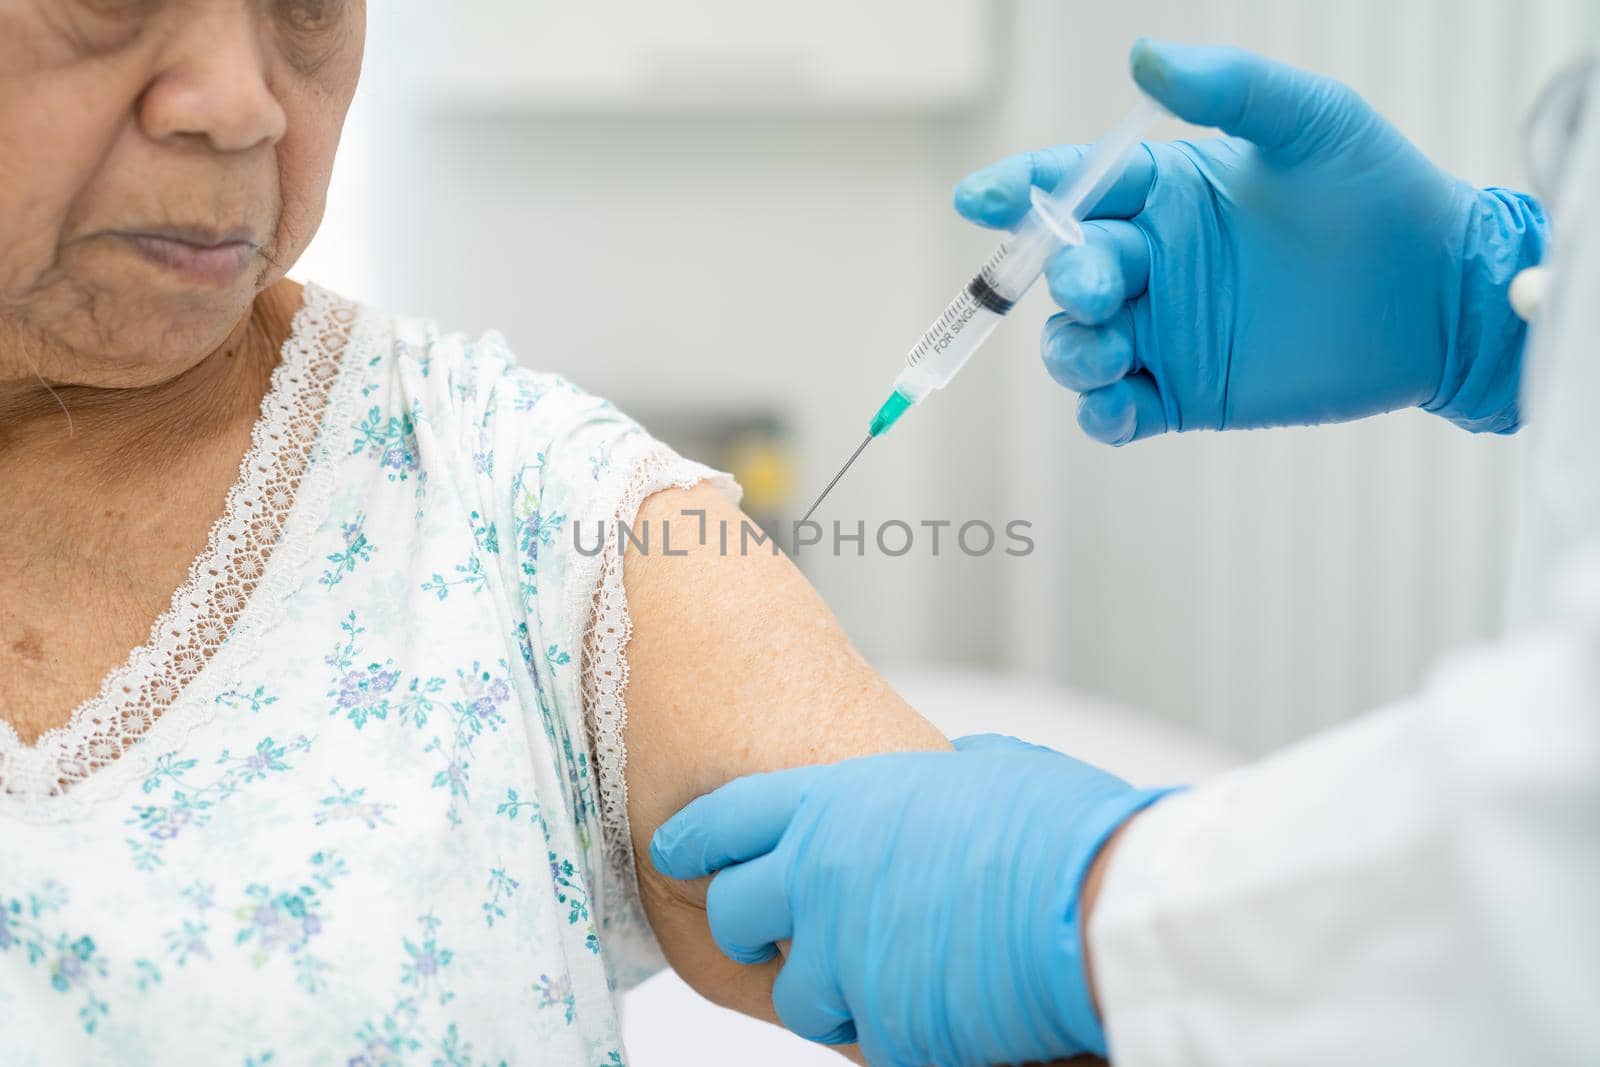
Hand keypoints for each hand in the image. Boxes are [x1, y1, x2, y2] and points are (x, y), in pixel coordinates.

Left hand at [649, 734, 1173, 1066]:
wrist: (1103, 908)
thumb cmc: (1055, 827)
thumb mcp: (981, 768)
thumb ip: (922, 779)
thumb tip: (921, 782)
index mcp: (835, 806)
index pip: (724, 823)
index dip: (695, 842)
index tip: (679, 855)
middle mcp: (820, 882)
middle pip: (735, 915)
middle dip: (755, 926)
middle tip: (786, 930)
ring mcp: (846, 962)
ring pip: (798, 995)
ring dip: (833, 988)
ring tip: (892, 970)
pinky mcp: (884, 1030)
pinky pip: (869, 1037)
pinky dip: (895, 1024)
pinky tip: (940, 1000)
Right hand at [954, 40, 1545, 443]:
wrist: (1441, 293)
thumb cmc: (1381, 192)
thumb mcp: (1311, 123)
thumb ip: (1230, 88)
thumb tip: (1143, 54)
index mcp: (1164, 193)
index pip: (1071, 187)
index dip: (1020, 191)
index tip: (981, 201)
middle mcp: (1151, 260)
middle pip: (1066, 271)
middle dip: (1065, 277)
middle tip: (1098, 283)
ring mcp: (1162, 330)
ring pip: (1075, 344)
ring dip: (1071, 349)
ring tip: (1107, 349)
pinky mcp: (1184, 392)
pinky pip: (1117, 410)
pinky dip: (1102, 413)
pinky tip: (1121, 404)